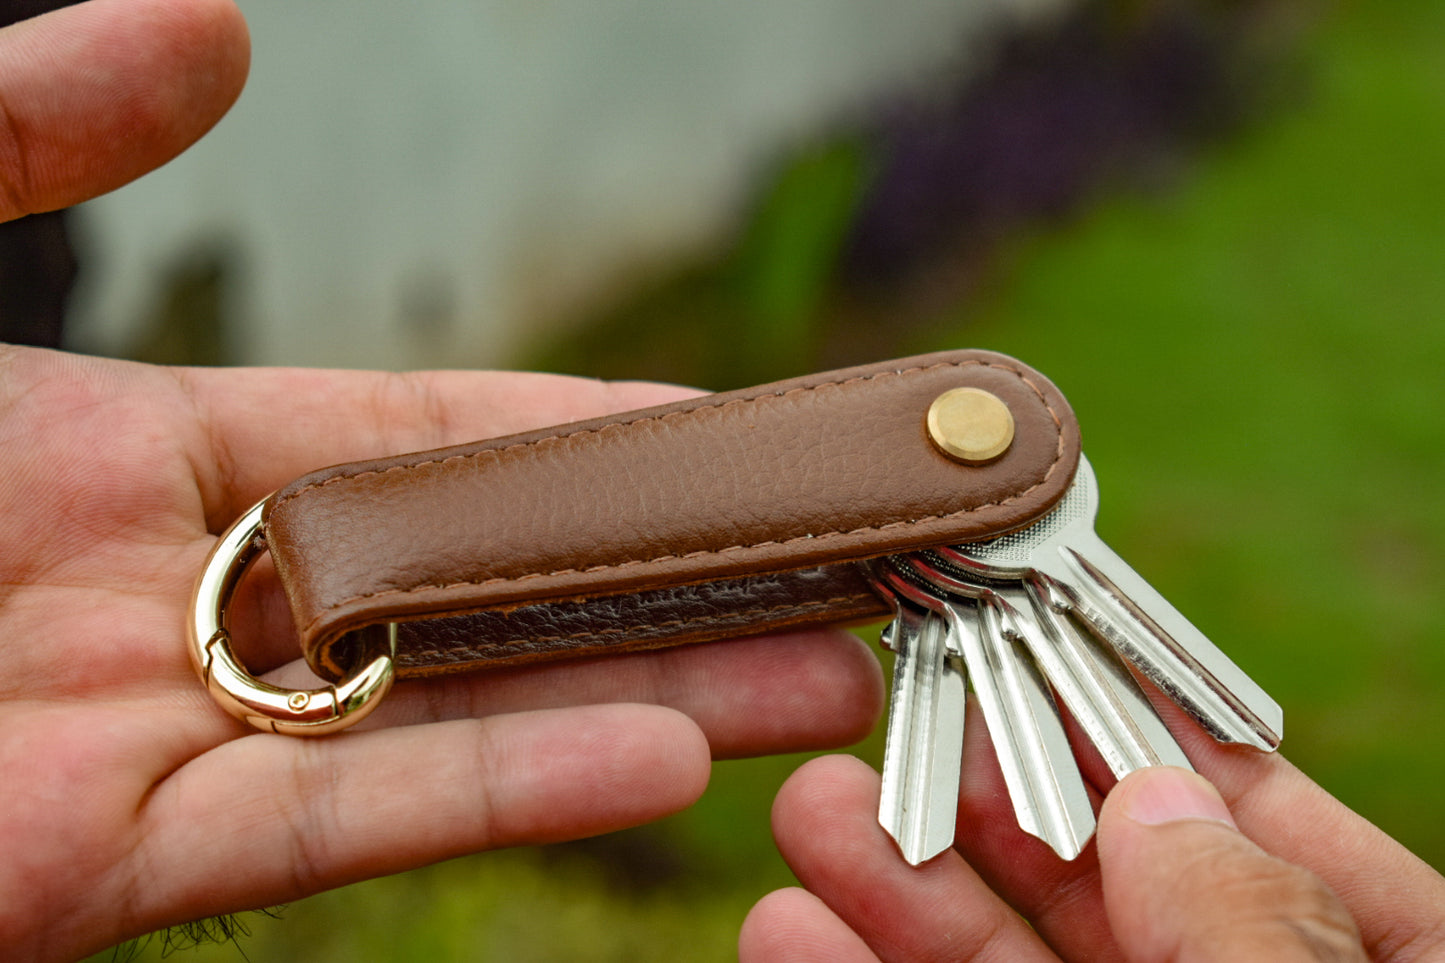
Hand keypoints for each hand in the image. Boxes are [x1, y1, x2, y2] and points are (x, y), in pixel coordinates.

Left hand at [0, 6, 880, 958]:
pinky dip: (510, 788)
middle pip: (484, 589)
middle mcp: (182, 602)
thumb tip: (215, 18)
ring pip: (453, 714)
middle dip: (675, 578)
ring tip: (828, 675)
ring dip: (652, 694)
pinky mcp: (100, 871)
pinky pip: (341, 826)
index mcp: (137, 457)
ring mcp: (153, 741)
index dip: (595, 439)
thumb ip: (31, 121)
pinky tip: (670, 758)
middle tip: (848, 563)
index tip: (742, 433)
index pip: (434, 444)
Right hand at [740, 704, 1444, 961]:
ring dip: (900, 891)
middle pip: (1108, 896)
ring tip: (812, 809)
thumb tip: (1154, 799)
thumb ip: (1255, 939)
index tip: (1058, 657)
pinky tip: (790, 931)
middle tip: (900, 716)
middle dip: (995, 802)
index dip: (1165, 744)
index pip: (1278, 842)